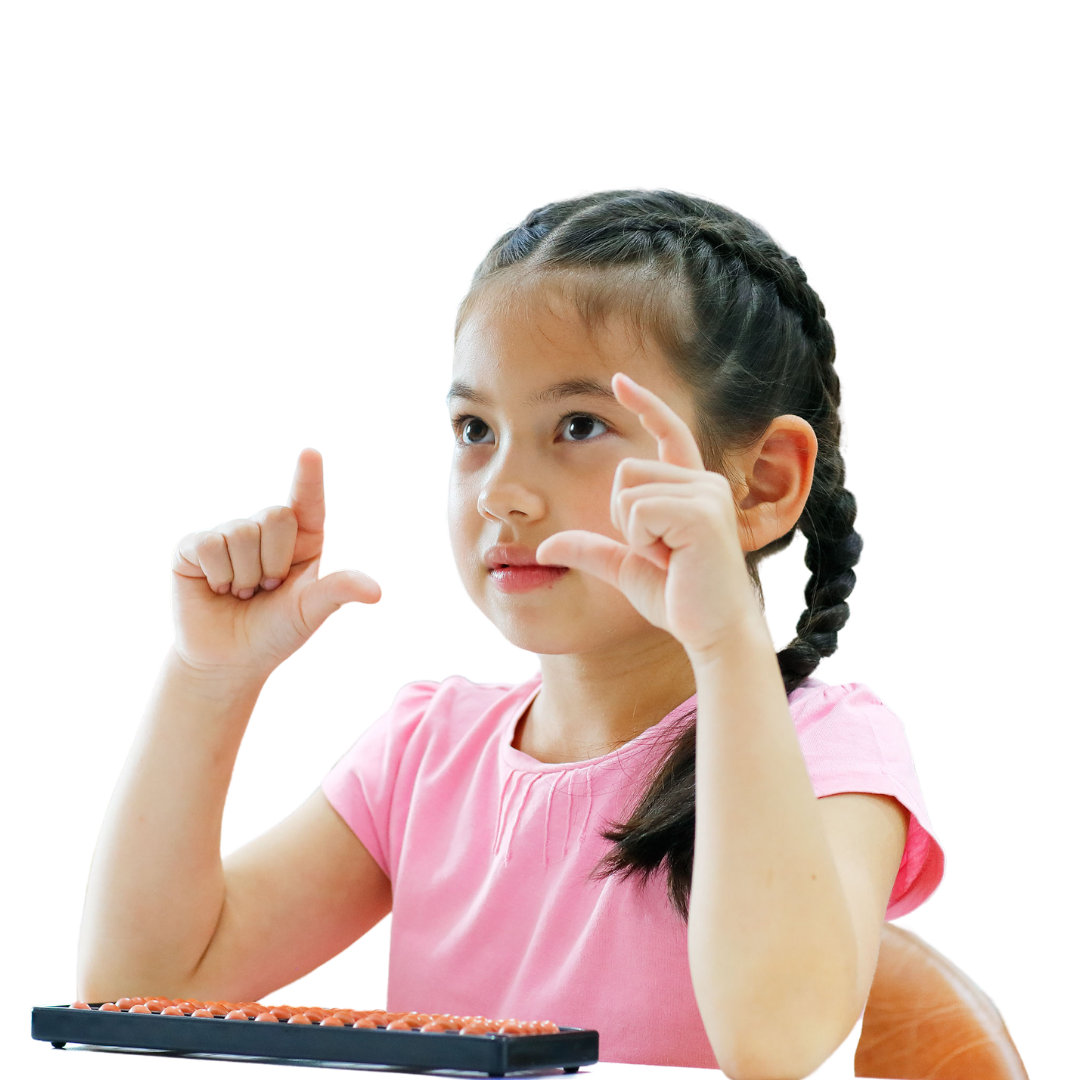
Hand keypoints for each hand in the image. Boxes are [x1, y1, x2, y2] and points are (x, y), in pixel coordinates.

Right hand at [169, 447, 382, 680]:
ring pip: (242, 532)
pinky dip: (219, 574)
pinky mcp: (195, 545)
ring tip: (242, 592)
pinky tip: (218, 588)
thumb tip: (377, 592)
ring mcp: (230, 534)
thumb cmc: (276, 632)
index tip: (310, 455)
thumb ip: (339, 591)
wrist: (230, 660)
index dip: (308, 478)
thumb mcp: (311, 611)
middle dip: (273, 562)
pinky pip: (211, 544)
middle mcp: (267, 530)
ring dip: (245, 576)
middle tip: (266, 589)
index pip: (308, 501)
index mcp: (302, 539)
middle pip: (275, 517)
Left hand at [535, 373, 768, 661]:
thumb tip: (545, 547)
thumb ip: (591, 549)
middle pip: (625, 470)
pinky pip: (639, 510)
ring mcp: (706, 493)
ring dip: (634, 532)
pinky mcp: (701, 511)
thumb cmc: (679, 599)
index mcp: (690, 489)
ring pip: (628, 489)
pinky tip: (670, 559)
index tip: (618, 379)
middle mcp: (704, 482)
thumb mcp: (626, 568)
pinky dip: (641, 540)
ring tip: (668, 558)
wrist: (713, 632)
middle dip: (624, 517)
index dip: (645, 403)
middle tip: (660, 553)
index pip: (669, 432)